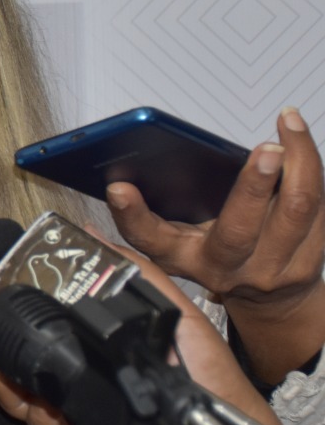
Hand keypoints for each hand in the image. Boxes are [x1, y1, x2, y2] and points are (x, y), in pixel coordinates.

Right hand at [0, 245, 285, 424]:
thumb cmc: (202, 371)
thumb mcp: (170, 309)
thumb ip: (128, 270)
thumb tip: (88, 230)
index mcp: (80, 335)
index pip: (27, 313)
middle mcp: (66, 367)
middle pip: (5, 350)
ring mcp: (65, 405)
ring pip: (12, 390)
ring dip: (0, 372)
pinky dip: (43, 419)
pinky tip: (48, 407)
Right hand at [107, 107, 324, 382]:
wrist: (270, 301)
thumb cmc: (217, 259)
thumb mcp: (176, 244)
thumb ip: (147, 216)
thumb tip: (120, 182)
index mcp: (187, 258)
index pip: (151, 239)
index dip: (131, 215)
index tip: (118, 188)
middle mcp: (229, 269)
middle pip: (241, 228)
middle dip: (254, 185)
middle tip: (264, 147)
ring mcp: (275, 268)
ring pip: (297, 211)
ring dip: (300, 161)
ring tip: (289, 123)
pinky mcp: (312, 259)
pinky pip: (320, 208)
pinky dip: (312, 169)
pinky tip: (300, 142)